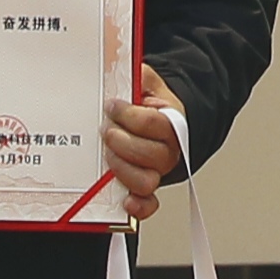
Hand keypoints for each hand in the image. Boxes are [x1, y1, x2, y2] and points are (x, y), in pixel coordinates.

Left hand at [99, 77, 184, 218]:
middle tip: (106, 130)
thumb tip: (123, 71)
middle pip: (150, 154)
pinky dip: (138, 206)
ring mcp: (157, 171)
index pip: (153, 123)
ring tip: (108, 155)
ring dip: (122, 169)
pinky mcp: (146, 189)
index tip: (112, 106)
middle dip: (121, 141)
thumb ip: (137, 75)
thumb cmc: (150, 104)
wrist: (160, 122)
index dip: (129, 115)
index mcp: (172, 122)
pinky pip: (148, 205)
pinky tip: (124, 201)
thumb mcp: (146, 82)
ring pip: (146, 181)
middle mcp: (168, 151)